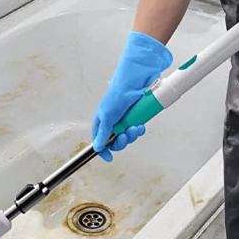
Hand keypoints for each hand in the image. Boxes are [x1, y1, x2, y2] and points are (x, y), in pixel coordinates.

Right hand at [92, 31, 171, 160]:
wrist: (137, 80)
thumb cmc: (119, 93)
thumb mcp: (108, 114)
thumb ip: (103, 132)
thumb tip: (97, 147)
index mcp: (102, 119)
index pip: (99, 139)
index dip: (104, 149)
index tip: (109, 157)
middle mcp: (112, 120)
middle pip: (115, 139)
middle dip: (122, 140)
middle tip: (126, 135)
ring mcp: (124, 118)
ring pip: (127, 135)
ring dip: (132, 134)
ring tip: (136, 127)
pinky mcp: (136, 116)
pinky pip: (137, 129)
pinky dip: (139, 129)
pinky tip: (140, 124)